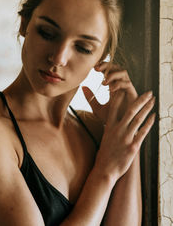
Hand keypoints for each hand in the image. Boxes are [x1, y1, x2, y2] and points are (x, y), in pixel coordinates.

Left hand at [82, 63, 137, 122]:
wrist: (120, 131)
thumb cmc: (111, 120)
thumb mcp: (97, 108)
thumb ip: (91, 98)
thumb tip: (83, 86)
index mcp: (114, 86)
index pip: (109, 71)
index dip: (103, 66)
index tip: (93, 68)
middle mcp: (122, 85)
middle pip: (117, 68)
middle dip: (107, 66)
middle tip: (96, 68)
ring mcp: (128, 89)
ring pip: (123, 73)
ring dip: (113, 74)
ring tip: (103, 82)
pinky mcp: (133, 95)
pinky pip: (127, 84)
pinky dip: (119, 84)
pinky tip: (110, 89)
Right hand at [82, 64, 155, 180]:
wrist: (104, 170)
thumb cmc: (105, 154)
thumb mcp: (105, 138)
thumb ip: (110, 128)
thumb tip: (112, 123)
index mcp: (109, 127)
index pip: (114, 108)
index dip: (120, 97)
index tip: (125, 88)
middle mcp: (117, 130)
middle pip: (130, 110)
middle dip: (140, 100)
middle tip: (148, 92)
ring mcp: (125, 137)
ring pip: (138, 119)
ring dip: (146, 109)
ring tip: (153, 101)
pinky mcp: (133, 146)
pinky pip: (142, 132)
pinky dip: (149, 123)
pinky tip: (154, 117)